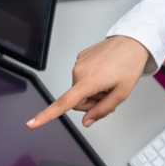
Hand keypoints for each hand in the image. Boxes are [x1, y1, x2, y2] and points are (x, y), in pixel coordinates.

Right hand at [26, 35, 148, 128]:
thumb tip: (87, 122)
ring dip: (93, 90)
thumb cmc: (129, 64)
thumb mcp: (121, 94)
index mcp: (88, 81)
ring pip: (80, 90)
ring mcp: (78, 63)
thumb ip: (102, 110)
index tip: (32, 123)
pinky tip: (106, 72)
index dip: (46, 115)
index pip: (63, 103)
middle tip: (109, 93)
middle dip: (92, 102)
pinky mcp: (80, 57)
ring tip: (109, 80)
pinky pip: (83, 77)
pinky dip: (93, 79)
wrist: (133, 42)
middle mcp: (78, 71)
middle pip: (77, 101)